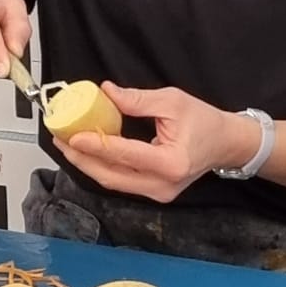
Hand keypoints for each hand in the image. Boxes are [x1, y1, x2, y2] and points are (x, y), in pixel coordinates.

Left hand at [59, 84, 259, 202]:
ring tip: (67, 145)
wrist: (225, 143)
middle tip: (60, 139)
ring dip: (88, 164)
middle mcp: (162, 185)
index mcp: (170, 163)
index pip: (123, 155)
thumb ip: (136, 101)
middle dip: (81, 159)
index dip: (95, 145)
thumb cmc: (204, 121)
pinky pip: (121, 181)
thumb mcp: (172, 101)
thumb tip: (105, 92)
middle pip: (110, 176)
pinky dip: (102, 166)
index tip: (72, 135)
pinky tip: (88, 152)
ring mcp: (158, 193)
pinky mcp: (154, 193)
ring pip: (112, 182)